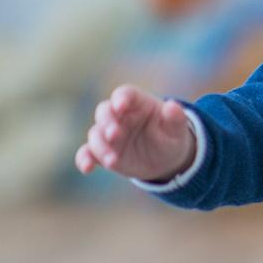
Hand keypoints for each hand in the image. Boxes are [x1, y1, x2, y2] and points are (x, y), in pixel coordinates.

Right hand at [75, 84, 195, 182]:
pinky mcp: (102, 151)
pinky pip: (87, 153)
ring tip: (112, 160)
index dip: (122, 98)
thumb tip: (172, 106)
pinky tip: (87, 168)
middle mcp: (119, 115)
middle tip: (115, 134)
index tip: (122, 106)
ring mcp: (108, 133)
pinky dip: (84, 159)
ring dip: (101, 145)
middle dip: (107, 122)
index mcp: (138, 103)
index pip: (126, 94)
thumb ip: (175, 117)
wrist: (165, 159)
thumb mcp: (178, 128)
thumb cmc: (171, 136)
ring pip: (96, 133)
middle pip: (105, 111)